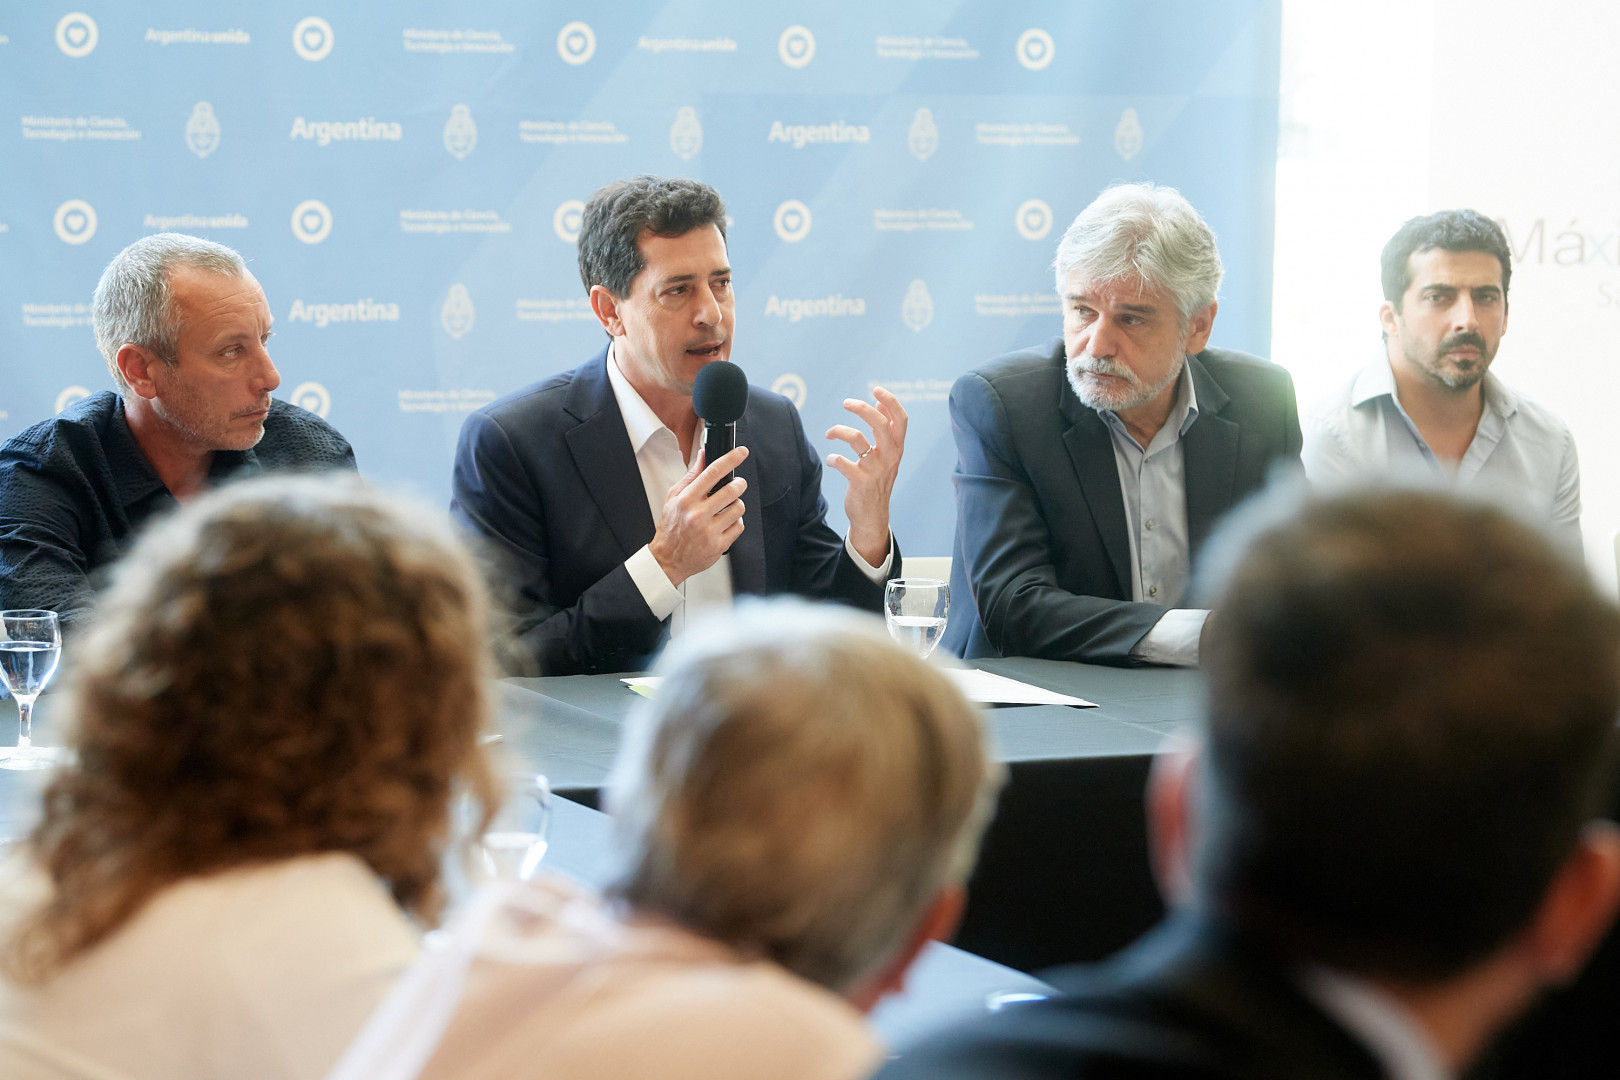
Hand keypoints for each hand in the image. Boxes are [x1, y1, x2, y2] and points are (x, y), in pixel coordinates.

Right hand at [648, 444, 749, 585]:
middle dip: (739, 484)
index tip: (741, 452)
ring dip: (736, 504)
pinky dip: (735, 522)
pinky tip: (724, 523)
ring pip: (739, 508)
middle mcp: (698, 515)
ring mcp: (709, 531)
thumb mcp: (674, 497)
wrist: (668, 559)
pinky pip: (739, 526)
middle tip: (737, 484)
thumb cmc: (671, 528)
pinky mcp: (719, 545)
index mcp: (686, 500)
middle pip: (731, 490)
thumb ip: (691, 476)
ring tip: (726, 507)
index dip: (731, 459)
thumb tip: (703, 456)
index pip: (713, 472)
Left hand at [826, 386, 906, 565]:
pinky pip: (843, 463)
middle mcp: (889, 457)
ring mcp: (875, 470)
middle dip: (862, 409)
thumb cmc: (877, 481)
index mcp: (897, 448)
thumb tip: (879, 403)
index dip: (890, 401)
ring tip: (830, 433)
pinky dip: (834, 458)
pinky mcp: (860, 483)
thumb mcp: (887, 456)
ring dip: (840, 431)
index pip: (900, 419)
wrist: (873, 516)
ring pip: (858, 440)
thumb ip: (885, 431)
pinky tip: (831, 460)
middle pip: (879, 424)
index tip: (876, 389)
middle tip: (846, 402)